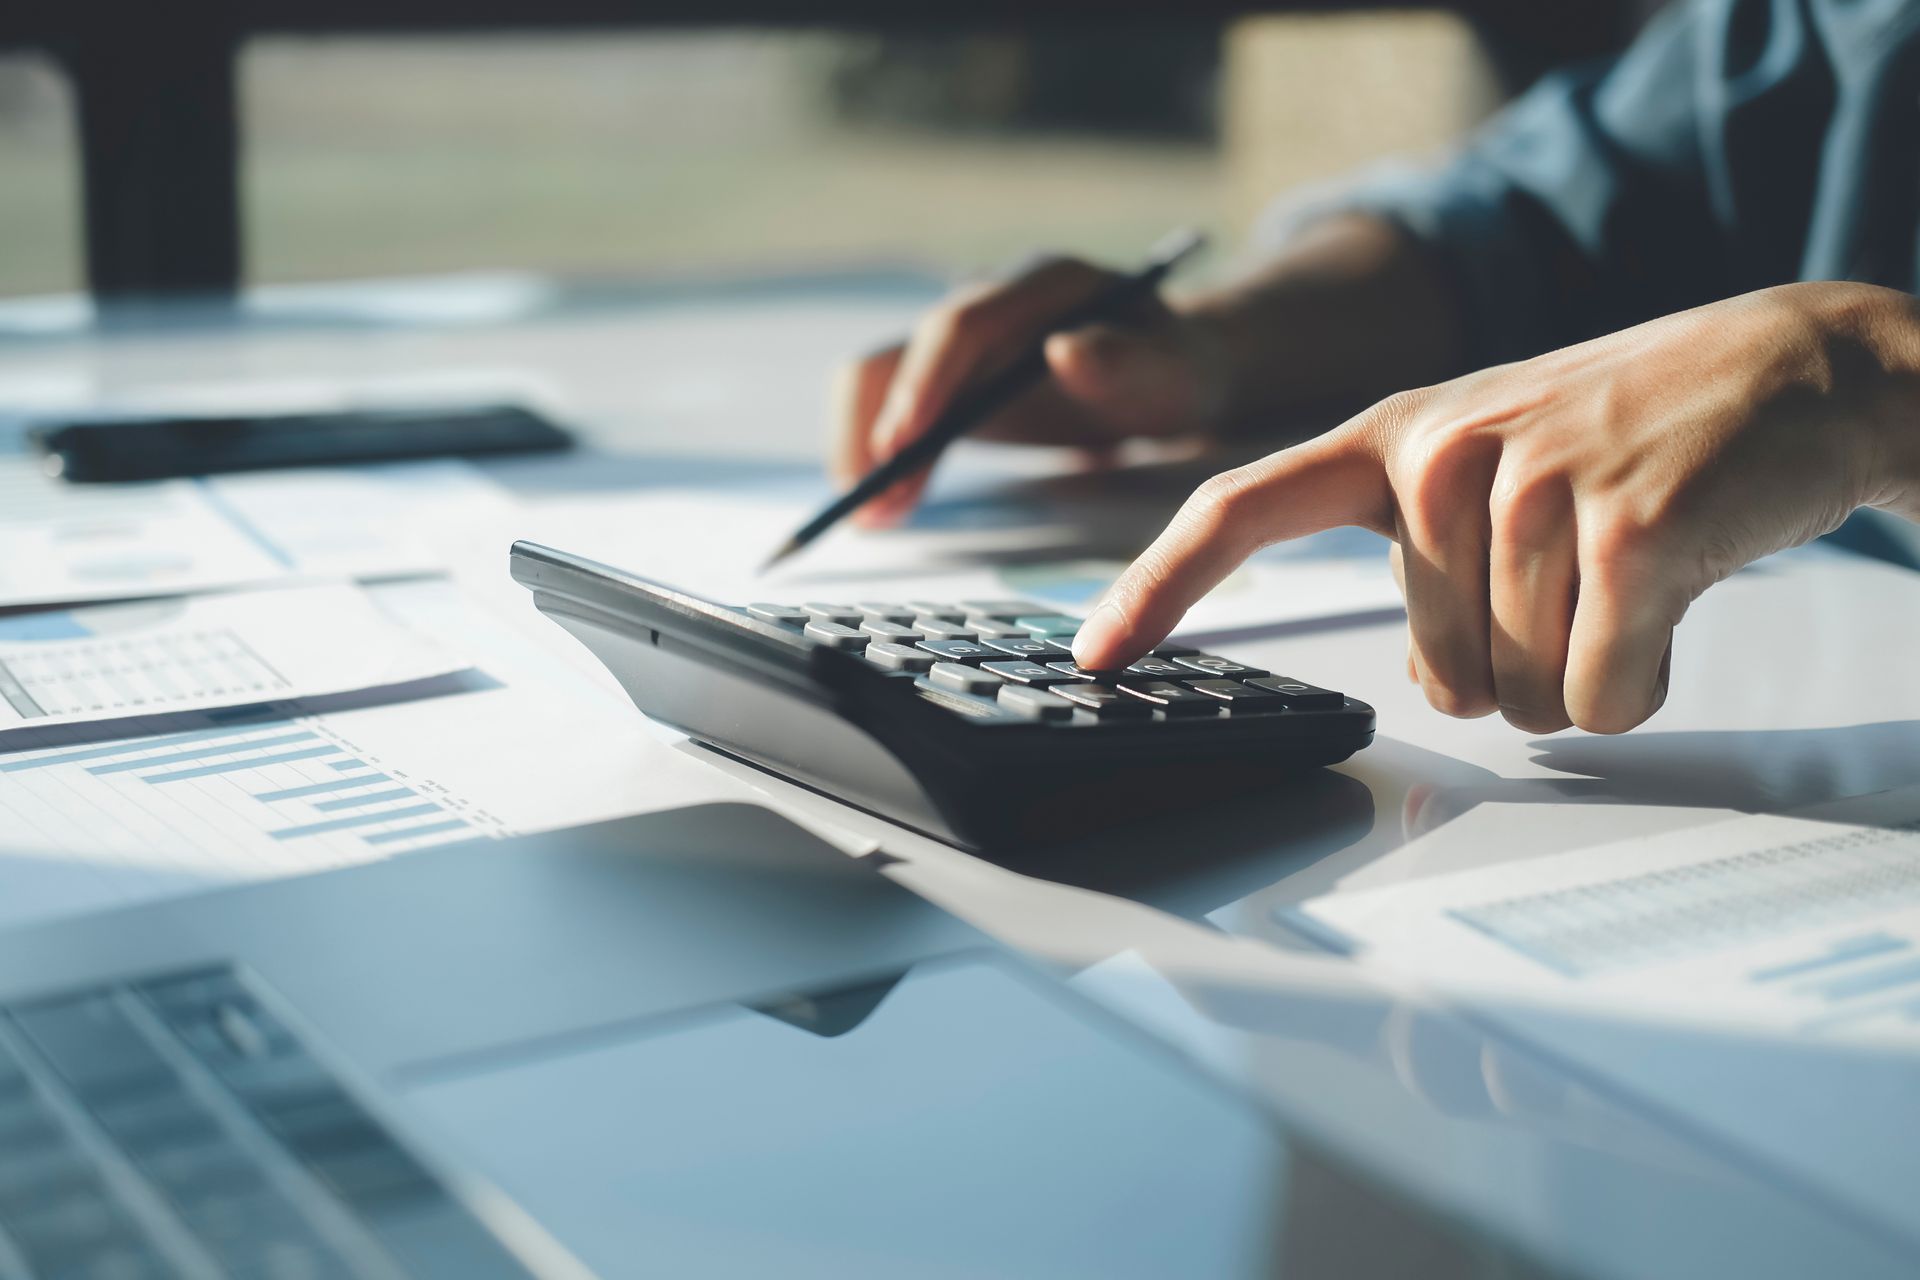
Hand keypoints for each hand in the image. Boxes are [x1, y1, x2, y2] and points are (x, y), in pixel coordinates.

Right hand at [831, 256, 1227, 526]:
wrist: (1171, 368)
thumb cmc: (1175, 369)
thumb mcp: (1173, 370)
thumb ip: (1129, 361)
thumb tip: (1065, 351)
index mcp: (1045, 284)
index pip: (963, 323)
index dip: (924, 380)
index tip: (901, 442)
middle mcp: (991, 300)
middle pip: (903, 353)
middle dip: (880, 429)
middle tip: (875, 506)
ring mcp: (965, 341)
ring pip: (883, 383)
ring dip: (868, 448)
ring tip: (873, 518)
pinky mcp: (952, 380)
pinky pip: (896, 413)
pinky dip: (885, 459)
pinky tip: (886, 508)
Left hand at [1072, 282, 1919, 732]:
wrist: (1795, 367)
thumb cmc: (1634, 432)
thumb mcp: (1498, 470)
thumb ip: (1426, 560)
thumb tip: (1423, 681)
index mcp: (1393, 437)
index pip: (1236, 508)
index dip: (1156, 587)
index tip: (1095, 656)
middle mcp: (1442, 455)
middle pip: (1438, 675)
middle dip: (1518, 662)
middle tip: (1582, 574)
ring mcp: (1533, 485)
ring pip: (1523, 697)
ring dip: (1587, 666)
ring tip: (1629, 570)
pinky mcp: (1626, 533)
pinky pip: (1599, 697)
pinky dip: (1642, 681)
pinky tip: (1669, 600)